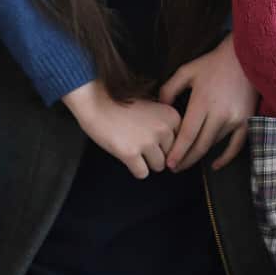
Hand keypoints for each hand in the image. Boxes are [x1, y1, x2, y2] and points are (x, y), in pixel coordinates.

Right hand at [62, 80, 180, 178]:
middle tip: (139, 141)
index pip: (179, 143)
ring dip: (146, 161)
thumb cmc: (120, 103)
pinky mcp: (131, 153)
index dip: (165, 143)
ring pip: (158, 167)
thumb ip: (166, 124)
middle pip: (170, 156)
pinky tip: (126, 155)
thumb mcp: (152, 106)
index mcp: (172, 116)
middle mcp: (163, 129)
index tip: (152, 137)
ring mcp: (147, 142)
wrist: (95, 101)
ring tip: (132, 146)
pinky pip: (142, 174)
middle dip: (156, 153)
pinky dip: (135, 169)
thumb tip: (175, 149)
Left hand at [158, 33, 257, 171]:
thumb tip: (160, 108)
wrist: (244, 57)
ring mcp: (235, 119)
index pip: (187, 134)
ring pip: (214, 145)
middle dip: (185, 160)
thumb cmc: (212, 64)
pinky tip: (214, 165)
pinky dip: (226, 158)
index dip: (177, 152)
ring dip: (200, 156)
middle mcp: (219, 114)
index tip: (168, 163)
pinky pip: (236, 146)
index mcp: (202, 102)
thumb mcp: (186, 71)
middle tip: (174, 168)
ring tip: (186, 161)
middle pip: (200, 145)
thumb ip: (169, 89)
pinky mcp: (247, 121)